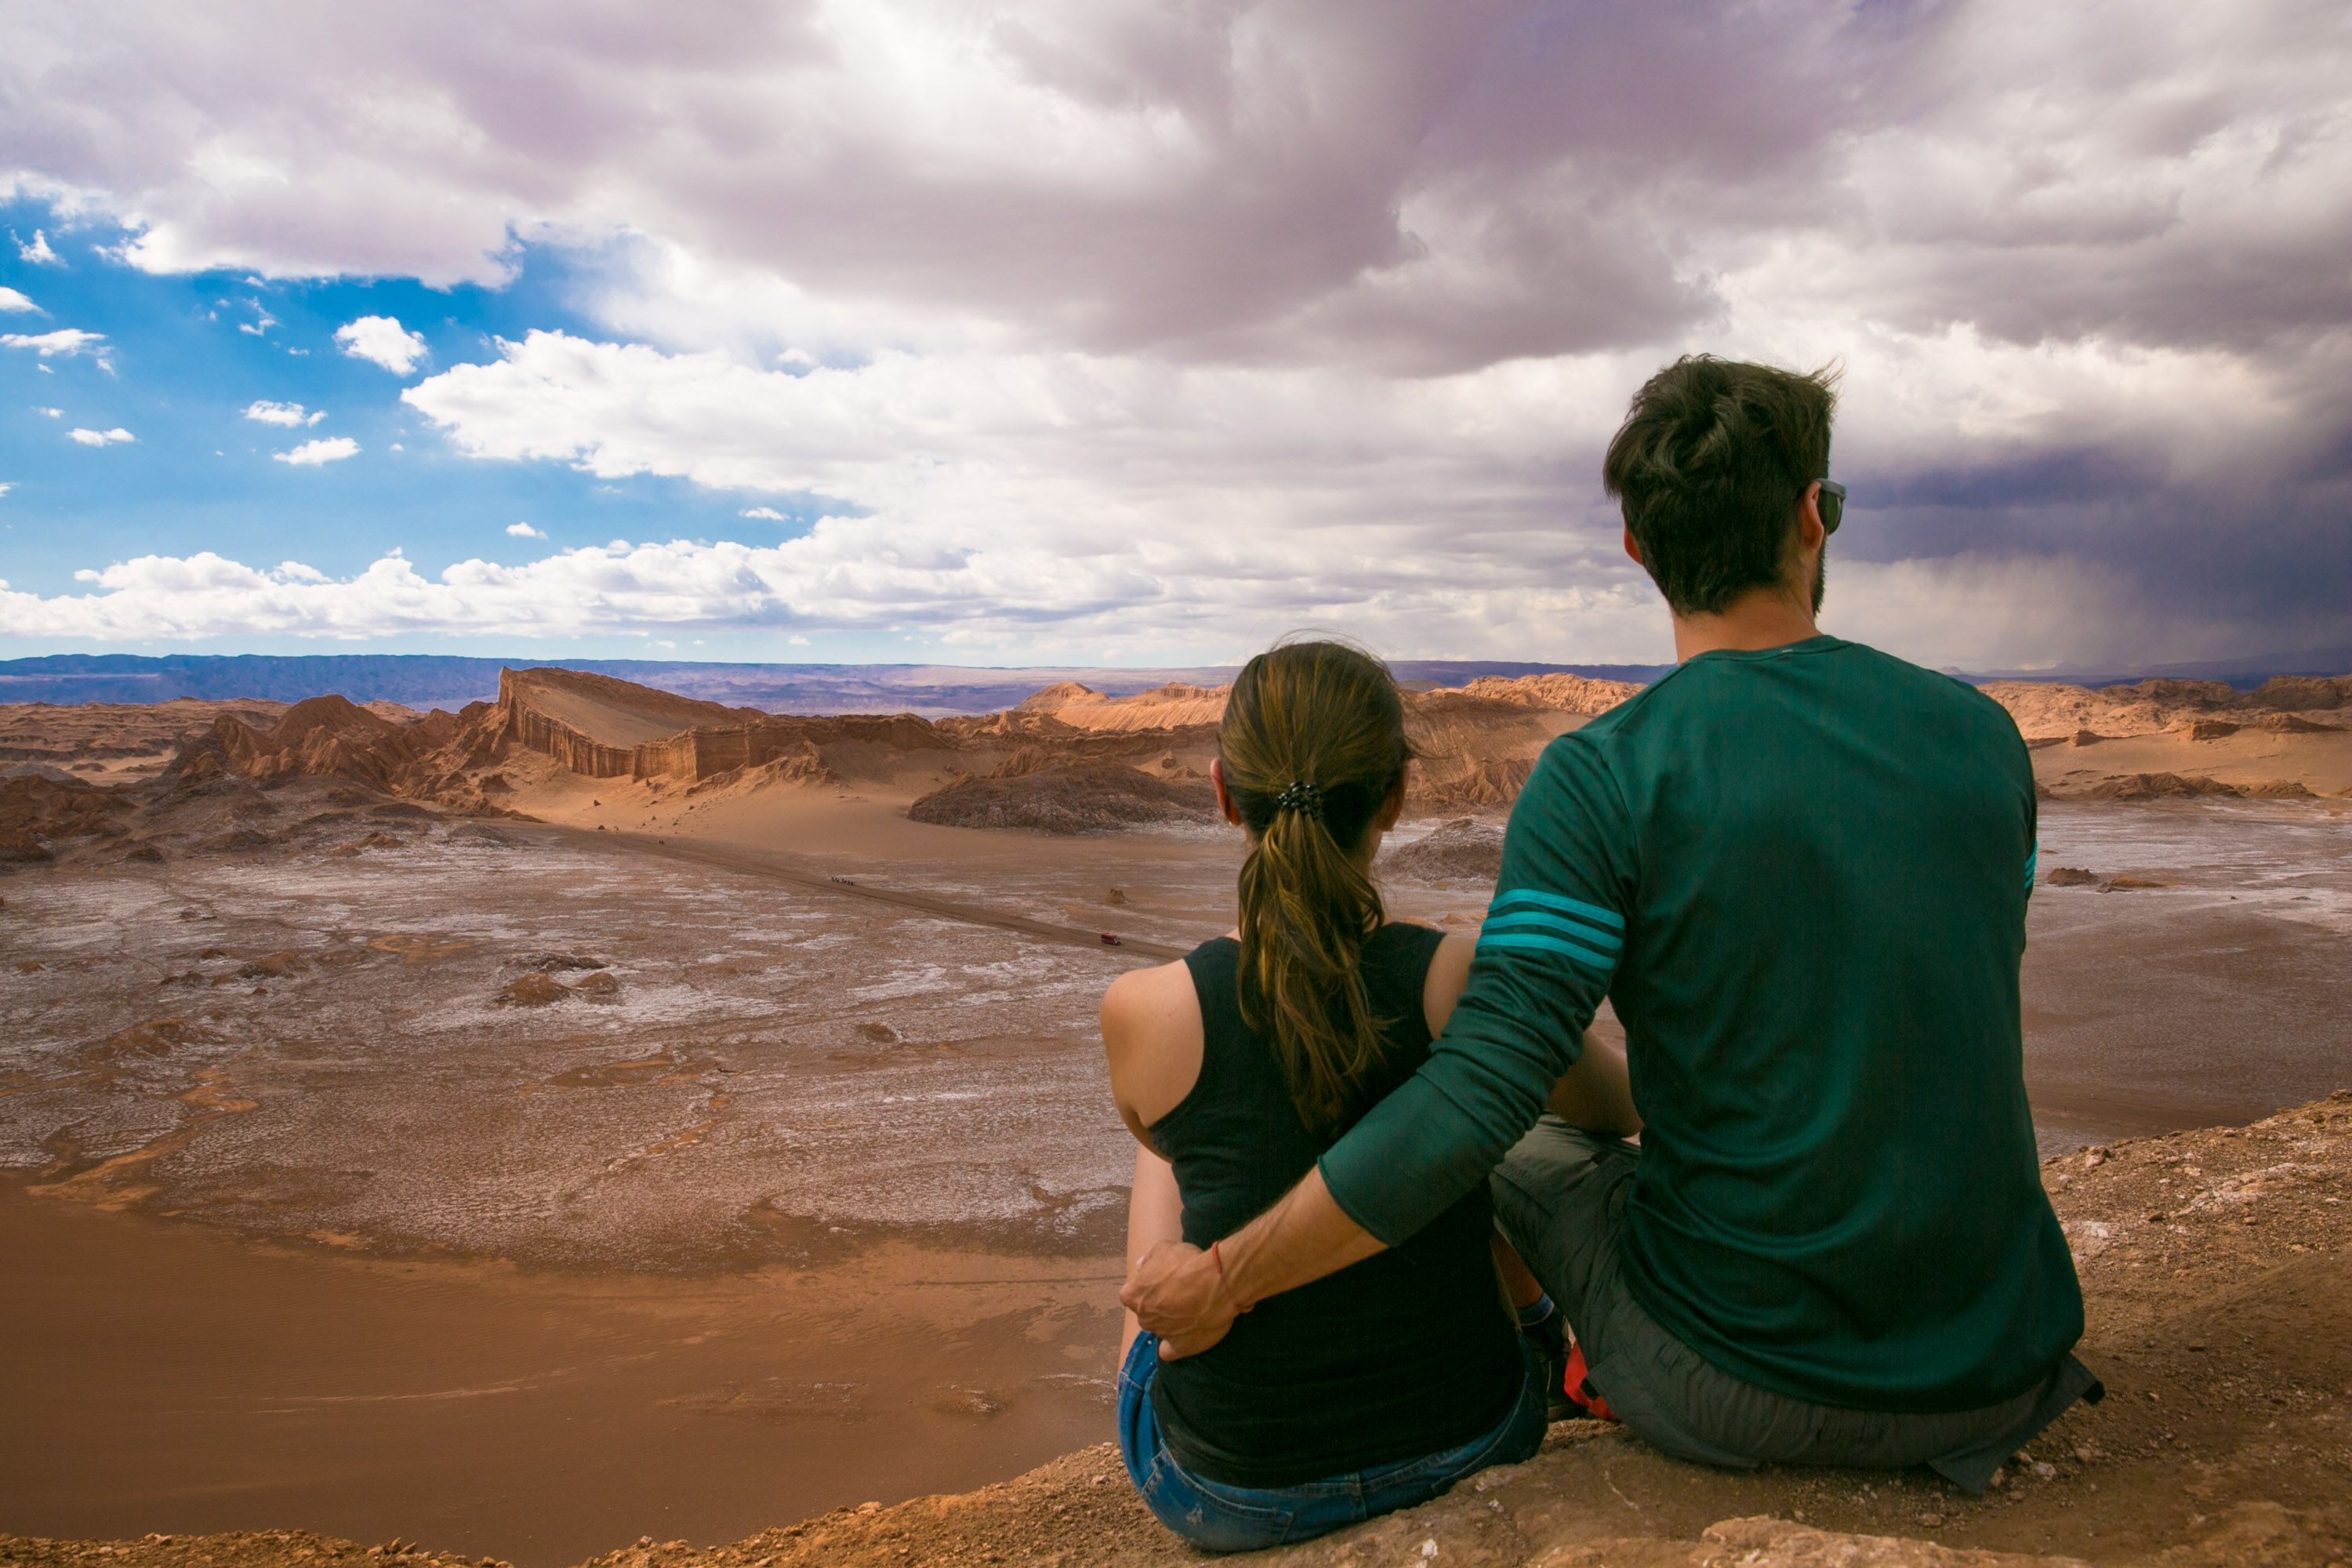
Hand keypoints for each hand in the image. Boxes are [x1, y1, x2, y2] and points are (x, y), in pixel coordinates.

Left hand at [1119, 1240, 1237, 1358]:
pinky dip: (1174, 1346)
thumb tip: (1140, 1267)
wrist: (1215, 1284)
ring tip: (1190, 1310)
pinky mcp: (1181, 1347)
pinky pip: (1170, 1352)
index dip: (1145, 1287)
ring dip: (1169, 1322)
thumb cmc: (1186, 1264)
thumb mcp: (1162, 1249)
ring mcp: (1161, 1334)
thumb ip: (1148, 1259)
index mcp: (1133, 1296)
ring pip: (1159, 1329)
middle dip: (1157, 1305)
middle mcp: (1143, 1318)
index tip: (1159, 1282)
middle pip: (1146, 1313)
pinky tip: (1183, 1338)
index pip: (1130, 1294)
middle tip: (1178, 1294)